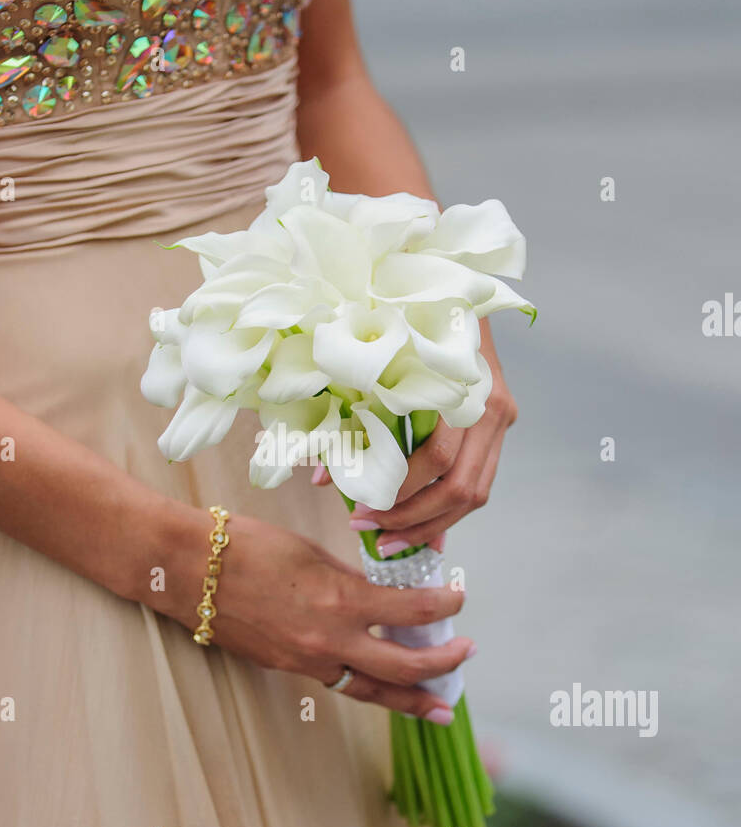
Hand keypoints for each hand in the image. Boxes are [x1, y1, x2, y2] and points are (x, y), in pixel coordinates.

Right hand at [160, 511, 472, 722]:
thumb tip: (382, 593)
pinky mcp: (287, 669)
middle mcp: (330, 641)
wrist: (189, 569)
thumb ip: (351, 578)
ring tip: (438, 708)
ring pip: (371, 691)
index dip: (445, 607)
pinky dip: (366, 687)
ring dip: (410, 700)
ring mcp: (307, 662)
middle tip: (465, 656)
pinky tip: (381, 687)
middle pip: (404, 668)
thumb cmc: (247, 546)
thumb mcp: (312, 552)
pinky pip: (337, 683)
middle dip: (442, 666)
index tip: (459, 599)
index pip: (413, 613)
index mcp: (341, 601)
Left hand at [342, 340, 517, 552]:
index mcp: (461, 387)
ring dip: (432, 523)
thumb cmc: (410, 324)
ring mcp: (501, 418)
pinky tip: (420, 525)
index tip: (360, 510)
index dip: (399, 492)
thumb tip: (325, 478)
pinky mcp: (500, 426)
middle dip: (415, 520)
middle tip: (375, 536)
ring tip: (392, 540)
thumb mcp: (381, 362)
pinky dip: (448, 509)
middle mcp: (491, 407)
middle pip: (462, 487)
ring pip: (476, 494)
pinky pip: (479, 482)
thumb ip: (355, 416)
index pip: (437, 458)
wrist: (456, 286)